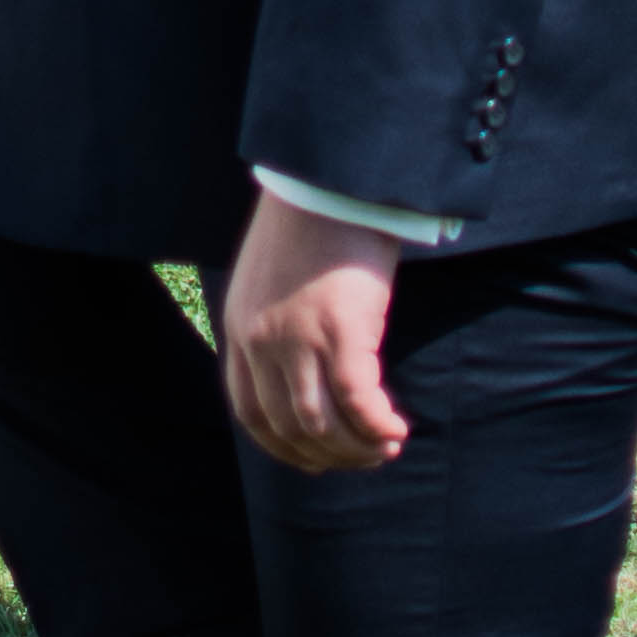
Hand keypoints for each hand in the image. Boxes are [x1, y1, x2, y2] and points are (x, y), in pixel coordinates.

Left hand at [219, 191, 407, 472]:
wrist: (327, 176)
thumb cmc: (310, 221)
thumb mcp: (270, 278)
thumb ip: (275, 323)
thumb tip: (305, 369)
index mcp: (239, 328)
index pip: (252, 413)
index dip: (285, 447)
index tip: (316, 460)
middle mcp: (261, 341)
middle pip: (291, 426)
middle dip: (332, 453)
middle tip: (367, 455)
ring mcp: (298, 338)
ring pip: (323, 423)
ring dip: (357, 448)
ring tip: (386, 446)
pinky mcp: (340, 329)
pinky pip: (358, 402)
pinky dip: (378, 425)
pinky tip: (397, 430)